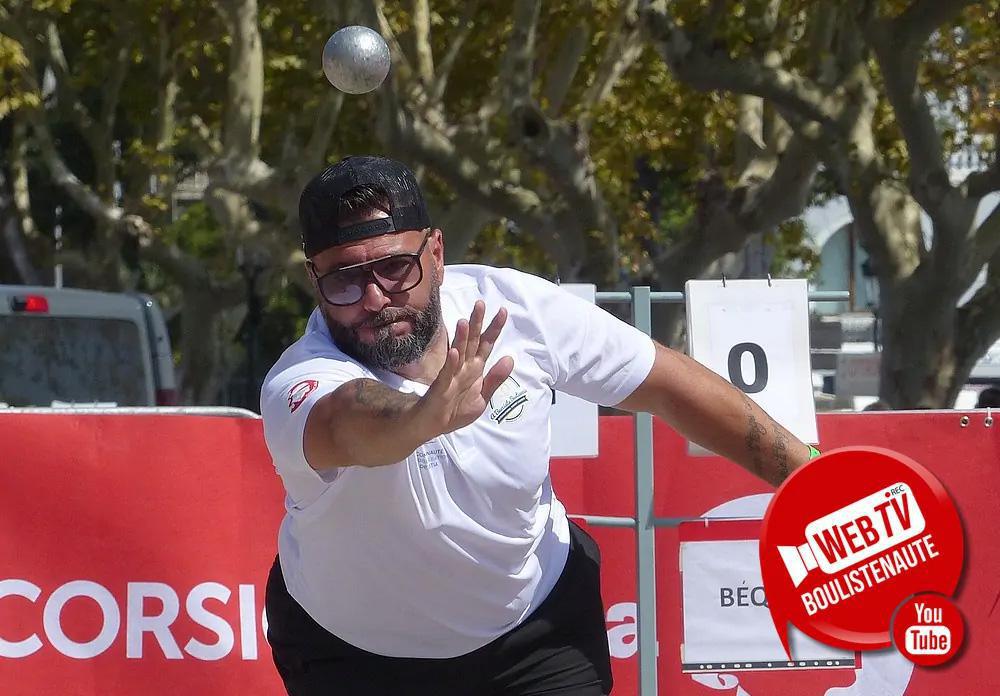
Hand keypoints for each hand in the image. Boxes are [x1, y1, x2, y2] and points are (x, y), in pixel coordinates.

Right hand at [417, 301, 513, 435]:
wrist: (432, 425)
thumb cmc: (455, 410)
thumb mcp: (482, 398)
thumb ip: (495, 379)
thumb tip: (510, 358)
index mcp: (475, 368)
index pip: (486, 345)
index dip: (494, 329)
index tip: (503, 311)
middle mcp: (464, 367)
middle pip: (472, 342)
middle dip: (477, 323)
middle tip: (481, 304)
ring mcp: (451, 375)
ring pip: (459, 353)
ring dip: (462, 338)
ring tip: (465, 321)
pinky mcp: (442, 387)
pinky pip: (447, 373)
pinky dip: (451, 363)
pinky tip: (455, 353)